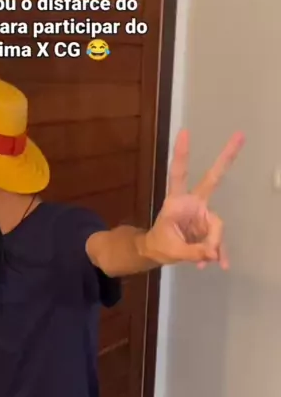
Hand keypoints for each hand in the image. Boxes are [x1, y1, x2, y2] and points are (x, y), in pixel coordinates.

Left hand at [143, 130, 244, 268]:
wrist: (157, 253)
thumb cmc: (158, 245)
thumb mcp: (171, 251)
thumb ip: (193, 252)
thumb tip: (213, 253)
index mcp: (177, 202)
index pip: (179, 174)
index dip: (181, 154)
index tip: (184, 132)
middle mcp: (194, 203)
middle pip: (212, 178)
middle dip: (226, 157)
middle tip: (240, 135)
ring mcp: (203, 215)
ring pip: (216, 228)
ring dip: (212, 246)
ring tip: (201, 262)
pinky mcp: (209, 229)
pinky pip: (218, 241)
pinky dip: (219, 253)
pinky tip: (221, 264)